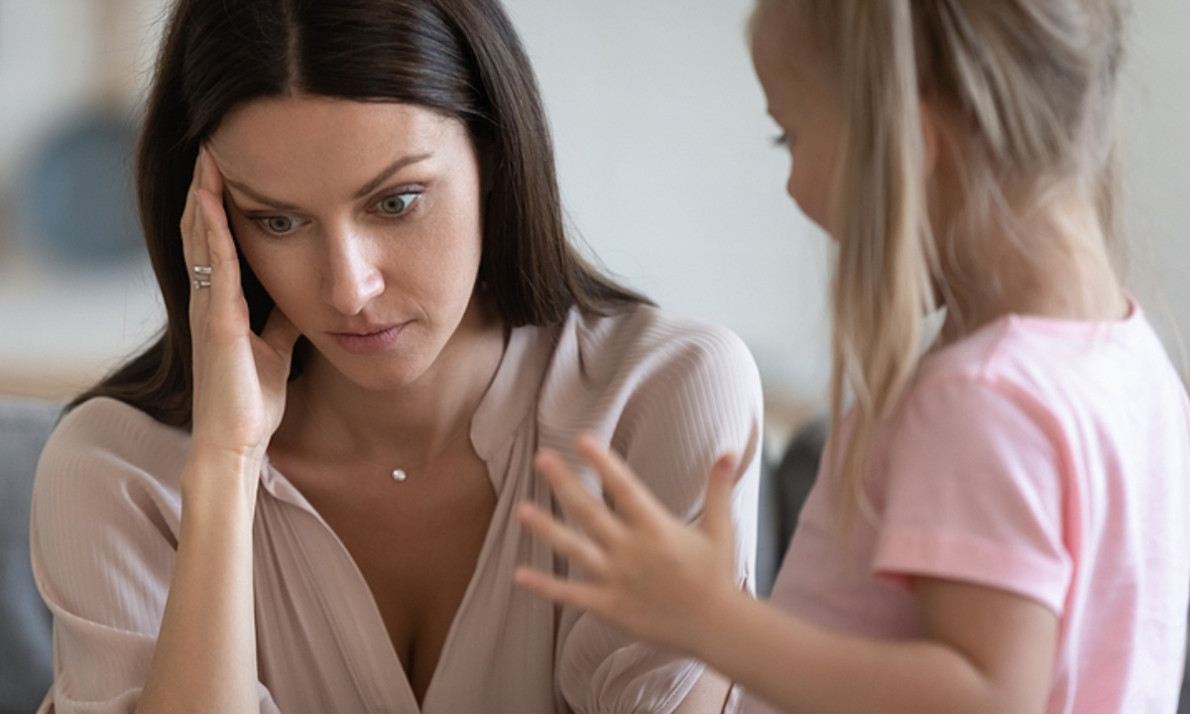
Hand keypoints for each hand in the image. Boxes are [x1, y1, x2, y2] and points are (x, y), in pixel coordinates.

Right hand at [180, 147, 301, 464]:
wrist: (237, 442)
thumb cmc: (252, 400)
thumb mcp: (277, 347)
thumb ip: (283, 319)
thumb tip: (305, 295)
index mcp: (221, 303)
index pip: (216, 240)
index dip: (219, 201)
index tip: (229, 164)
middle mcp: (208, 298)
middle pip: (202, 229)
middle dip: (207, 185)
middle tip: (212, 141)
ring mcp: (209, 308)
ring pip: (201, 238)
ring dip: (204, 194)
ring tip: (208, 153)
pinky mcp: (218, 323)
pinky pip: (215, 268)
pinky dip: (212, 231)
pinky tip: (211, 201)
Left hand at [514, 435, 743, 655]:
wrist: (716, 628)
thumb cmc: (717, 575)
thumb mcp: (721, 529)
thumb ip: (719, 490)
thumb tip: (730, 452)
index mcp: (655, 527)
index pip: (624, 488)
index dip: (603, 463)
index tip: (582, 439)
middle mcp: (631, 550)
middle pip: (590, 512)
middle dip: (564, 483)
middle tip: (541, 458)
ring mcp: (616, 579)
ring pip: (574, 549)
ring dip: (546, 529)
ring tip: (520, 510)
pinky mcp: (608, 606)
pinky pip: (571, 595)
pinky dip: (545, 587)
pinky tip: (519, 575)